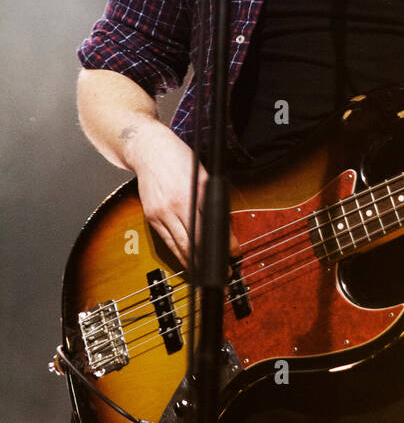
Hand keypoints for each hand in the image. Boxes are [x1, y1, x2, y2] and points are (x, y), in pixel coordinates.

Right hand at [127, 119, 238, 266]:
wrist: (150, 150)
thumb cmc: (179, 159)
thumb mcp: (204, 174)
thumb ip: (213, 199)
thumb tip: (225, 224)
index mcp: (194, 192)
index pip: (213, 225)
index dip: (224, 243)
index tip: (234, 253)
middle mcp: (177, 205)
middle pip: (195, 241)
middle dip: (210, 260)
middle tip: (224, 270)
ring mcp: (161, 212)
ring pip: (179, 246)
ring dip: (194, 262)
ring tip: (207, 272)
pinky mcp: (151, 217)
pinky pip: (166, 241)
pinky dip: (178, 253)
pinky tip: (187, 261)